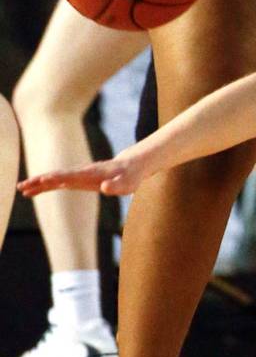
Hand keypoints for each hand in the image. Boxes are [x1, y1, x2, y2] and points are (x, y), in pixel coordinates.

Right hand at [18, 156, 142, 197]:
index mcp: (92, 173)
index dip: (58, 177)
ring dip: (39, 184)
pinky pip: (59, 183)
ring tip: (22, 189)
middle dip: (40, 181)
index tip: (44, 179)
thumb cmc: (131, 176)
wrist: (132, 166)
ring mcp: (80, 176)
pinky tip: (35, 191)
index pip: (72, 175)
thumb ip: (117, 185)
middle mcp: (83, 172)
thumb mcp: (128, 183)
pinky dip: (47, 186)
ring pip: (56, 179)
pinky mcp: (79, 180)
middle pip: (58, 176)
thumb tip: (104, 187)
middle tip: (23, 186)